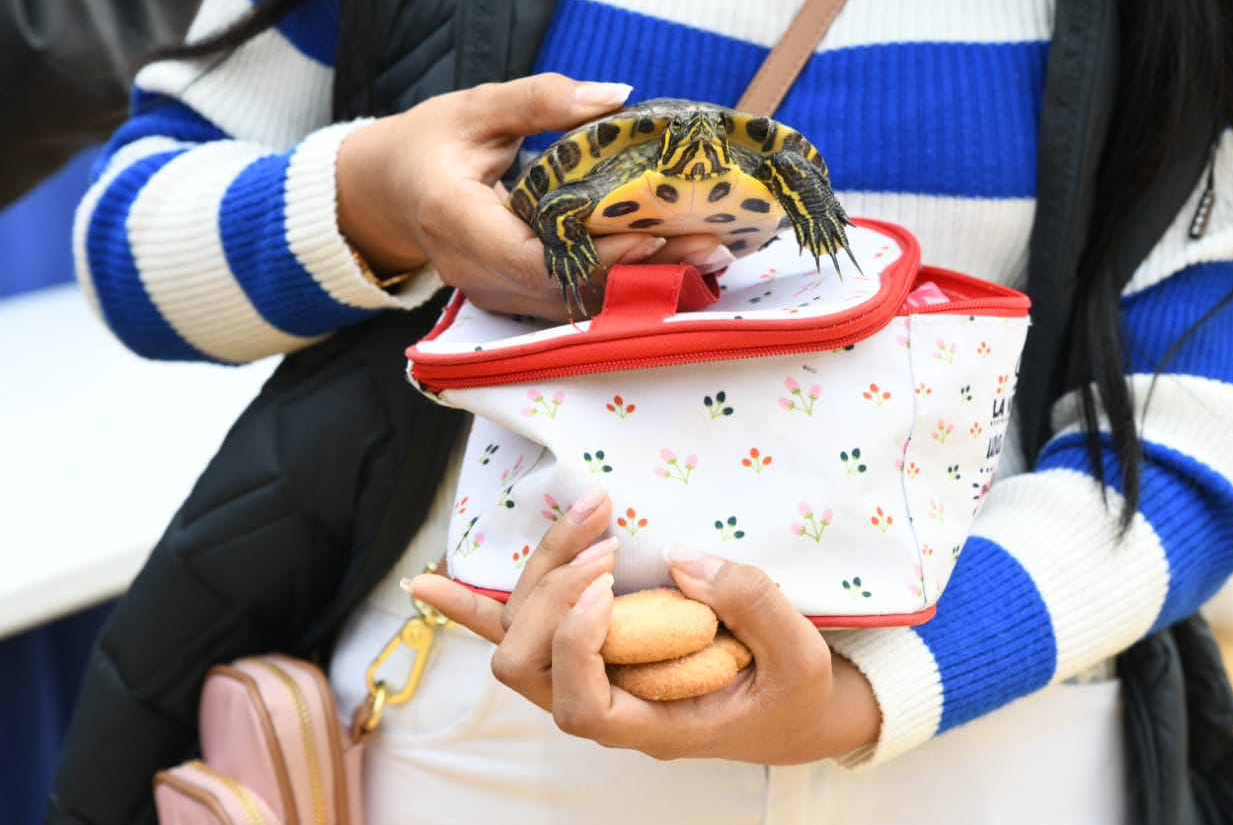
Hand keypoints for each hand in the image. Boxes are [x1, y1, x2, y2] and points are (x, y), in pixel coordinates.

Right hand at [336, 74, 727, 318]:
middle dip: (644, 271)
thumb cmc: (430, 144)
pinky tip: (679, 266)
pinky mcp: (513, 298)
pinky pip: (574, 299)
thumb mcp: (477, 107)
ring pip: (577, 302)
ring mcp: (494, 293)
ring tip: (710, 257)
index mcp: (457, 221)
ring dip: (645, 284)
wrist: (385, 192)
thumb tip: (618, 96)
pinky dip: (625, 284)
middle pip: (569, 287)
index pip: (533, 256)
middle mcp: (475, 271)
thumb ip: (541, 99)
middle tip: (712, 247)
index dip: (595, 254)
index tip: (654, 235)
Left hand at [407, 488, 882, 763]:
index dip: (576, 644)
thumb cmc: (795, 690)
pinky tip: (428, 582)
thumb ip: (750, 602)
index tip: (607, 585)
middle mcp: (607, 706)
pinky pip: (517, 633)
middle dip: (552, 596)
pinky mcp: (590, 647)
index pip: (579, 705)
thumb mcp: (798, 654)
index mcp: (653, 724)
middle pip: (530, 666)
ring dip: (540, 575)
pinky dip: (473, 607)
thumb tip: (677, 554)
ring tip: (589, 514)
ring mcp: (591, 676)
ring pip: (519, 639)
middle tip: (605, 543)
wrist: (795, 709)